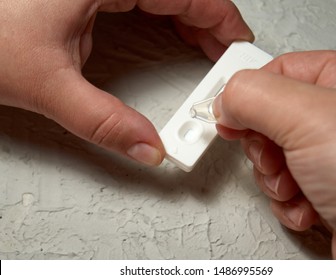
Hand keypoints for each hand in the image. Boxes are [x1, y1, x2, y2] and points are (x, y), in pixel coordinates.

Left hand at [0, 0, 252, 164]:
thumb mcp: (46, 85)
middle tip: (228, 58)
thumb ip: (102, 122)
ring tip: (210, 52)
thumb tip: (147, 149)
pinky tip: (176, 35)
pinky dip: (169, 16)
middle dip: (211, 23)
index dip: (222, 17)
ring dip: (192, 20)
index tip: (240, 43)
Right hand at [214, 51, 335, 258]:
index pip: (282, 71)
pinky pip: (286, 187)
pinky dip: (288, 202)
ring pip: (274, 156)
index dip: (250, 93)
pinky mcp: (328, 190)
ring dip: (275, 179)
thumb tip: (225, 101)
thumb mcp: (310, 118)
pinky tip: (308, 207)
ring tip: (296, 187)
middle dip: (265, 147)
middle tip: (274, 158)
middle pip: (273, 118)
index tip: (229, 114)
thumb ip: (255, 96)